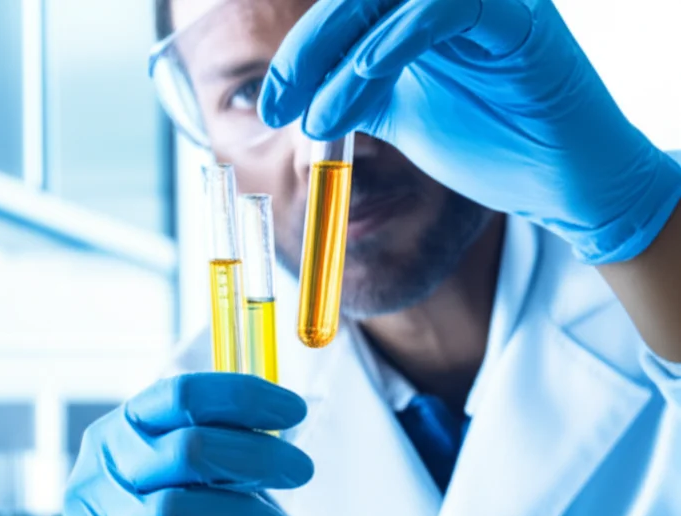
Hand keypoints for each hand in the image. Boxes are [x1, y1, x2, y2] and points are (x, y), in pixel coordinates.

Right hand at [64, 373, 313, 515]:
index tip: (295, 411)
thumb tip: (284, 433)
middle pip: (188, 450)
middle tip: (301, 471)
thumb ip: (217, 440)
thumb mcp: (173, 459)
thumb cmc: (153, 500)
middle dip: (257, 458)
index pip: (184, 396)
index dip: (245, 398)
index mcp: (127, 423)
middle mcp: (106, 463)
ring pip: (177, 511)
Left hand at [260, 0, 680, 263]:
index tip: (270, 105)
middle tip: (276, 104)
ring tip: (315, 115)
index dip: (301, 53)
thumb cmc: (493, 144)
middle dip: (308, 49)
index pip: (346, 12)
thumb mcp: (406, 116)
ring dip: (340, 51)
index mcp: (420, 12)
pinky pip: (446, 7)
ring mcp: (482, 0)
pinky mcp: (515, 16)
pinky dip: (395, 41)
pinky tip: (364, 82)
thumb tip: (301, 102)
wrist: (560, 182)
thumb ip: (359, 96)